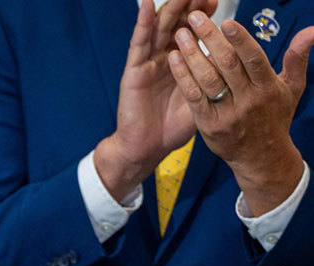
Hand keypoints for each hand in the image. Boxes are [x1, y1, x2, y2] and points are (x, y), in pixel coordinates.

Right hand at [94, 0, 216, 201]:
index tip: (217, 2)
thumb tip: (234, 57)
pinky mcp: (133, 71)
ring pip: (160, 29)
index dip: (205, 17)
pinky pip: (138, 44)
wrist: (148, 149)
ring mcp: (148, 64)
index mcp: (181, 65)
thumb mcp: (203, 98)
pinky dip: (143, 23)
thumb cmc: (174, 127)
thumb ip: (213, 77)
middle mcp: (164, 60)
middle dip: (190, 7)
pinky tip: (148, 5)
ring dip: (171, 8)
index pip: (193, 33)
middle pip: (177, 25)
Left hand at [168, 12, 313, 213]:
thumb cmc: (275, 116)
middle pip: (227, 65)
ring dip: (192, 55)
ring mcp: (227, 114)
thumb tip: (311, 30)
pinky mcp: (208, 126)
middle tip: (194, 17)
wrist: (261, 157)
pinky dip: (183, 77)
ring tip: (180, 34)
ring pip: (208, 80)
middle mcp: (248, 100)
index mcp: (268, 88)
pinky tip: (173, 59)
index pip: (254, 60)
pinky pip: (194, 98)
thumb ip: (297, 58)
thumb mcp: (292, 87)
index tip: (226, 22)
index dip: (240, 40)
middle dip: (210, 39)